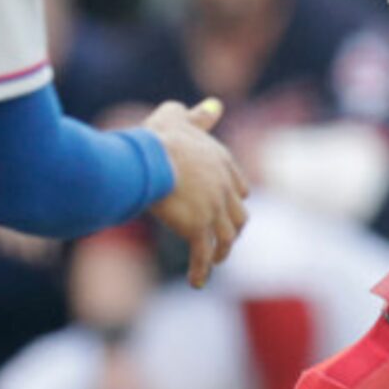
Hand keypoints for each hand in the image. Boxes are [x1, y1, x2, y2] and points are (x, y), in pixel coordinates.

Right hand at [142, 98, 248, 288]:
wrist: (149, 159)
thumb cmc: (158, 137)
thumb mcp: (177, 117)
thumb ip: (196, 114)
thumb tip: (215, 105)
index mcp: (221, 162)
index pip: (239, 187)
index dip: (234, 199)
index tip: (229, 207)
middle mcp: (223, 187)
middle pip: (238, 216)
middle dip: (232, 229)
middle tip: (223, 240)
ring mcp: (213, 210)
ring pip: (227, 238)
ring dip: (221, 252)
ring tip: (213, 262)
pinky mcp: (198, 228)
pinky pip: (202, 255)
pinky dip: (201, 271)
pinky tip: (196, 282)